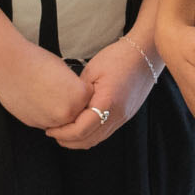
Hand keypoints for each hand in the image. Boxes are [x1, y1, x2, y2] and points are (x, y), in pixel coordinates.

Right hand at [0, 42, 91, 131]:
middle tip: (57, 90)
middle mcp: (68, 112)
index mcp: (79, 95)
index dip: (80, 90)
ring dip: (57, 113)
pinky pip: (46, 123)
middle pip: (77, 113)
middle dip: (70, 105)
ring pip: (62, 122)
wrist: (8, 65)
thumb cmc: (34, 62)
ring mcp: (51, 121)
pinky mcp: (36, 124)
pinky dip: (43, 114)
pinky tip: (36, 99)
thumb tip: (75, 97)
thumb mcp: (64, 70)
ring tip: (46, 94)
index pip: (89, 98)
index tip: (71, 84)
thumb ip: (74, 87)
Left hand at [44, 36, 163, 150]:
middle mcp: (117, 115)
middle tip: (52, 134)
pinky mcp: (126, 115)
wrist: (145, 54)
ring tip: (63, 132)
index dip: (63, 133)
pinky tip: (80, 126)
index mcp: (107, 103)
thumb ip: (78, 92)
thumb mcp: (92, 71)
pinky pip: (105, 132)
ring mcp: (124, 117)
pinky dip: (90, 134)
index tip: (49, 129)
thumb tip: (66, 106)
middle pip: (89, 140)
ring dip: (79, 140)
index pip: (81, 130)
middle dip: (68, 141)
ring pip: (98, 139)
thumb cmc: (118, 57)